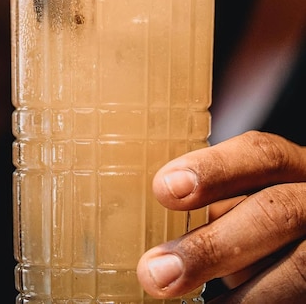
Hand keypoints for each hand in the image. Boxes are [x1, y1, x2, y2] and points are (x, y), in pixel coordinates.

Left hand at [136, 130, 305, 301]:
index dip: (213, 169)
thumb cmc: (265, 227)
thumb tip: (154, 237)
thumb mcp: (249, 204)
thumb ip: (218, 205)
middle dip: (212, 245)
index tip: (164, 188)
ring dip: (240, 294)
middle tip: (157, 272)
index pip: (262, 154)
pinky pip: (302, 299)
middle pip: (277, 212)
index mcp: (294, 169)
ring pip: (299, 267)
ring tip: (190, 303)